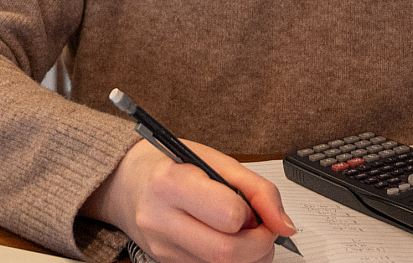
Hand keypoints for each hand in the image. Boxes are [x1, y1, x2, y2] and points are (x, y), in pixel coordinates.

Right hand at [82, 138, 296, 262]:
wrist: (128, 182)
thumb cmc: (172, 166)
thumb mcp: (214, 160)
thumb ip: (257, 190)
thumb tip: (284, 224)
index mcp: (171, 182)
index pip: (228, 215)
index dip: (251, 215)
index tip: (252, 209)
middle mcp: (160, 219)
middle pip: (226, 253)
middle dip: (259, 245)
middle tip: (261, 230)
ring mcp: (161, 246)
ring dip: (247, 255)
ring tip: (242, 233)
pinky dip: (228, 260)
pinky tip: (222, 240)